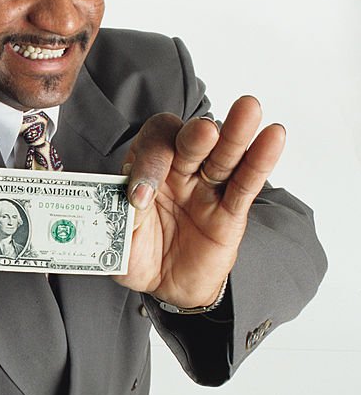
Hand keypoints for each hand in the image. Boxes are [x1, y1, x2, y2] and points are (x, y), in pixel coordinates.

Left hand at [114, 96, 284, 307]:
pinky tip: (273, 137)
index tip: (141, 197)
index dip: (149, 164)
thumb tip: (137, 196)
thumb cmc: (141, 256)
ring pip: (224, 156)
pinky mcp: (230, 210)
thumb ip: (127, 216)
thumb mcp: (122, 240)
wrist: (166, 286)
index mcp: (147, 170)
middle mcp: (179, 171)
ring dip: (236, 133)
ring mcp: (206, 188)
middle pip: (190, 141)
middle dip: (196, 136)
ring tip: (249, 109)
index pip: (152, 147)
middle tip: (203, 134)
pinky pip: (246, 183)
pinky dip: (260, 161)